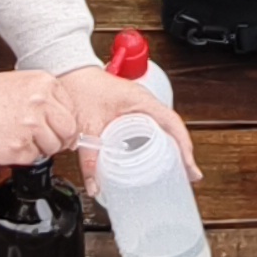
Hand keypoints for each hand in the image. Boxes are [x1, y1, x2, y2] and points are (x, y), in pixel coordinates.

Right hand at [0, 68, 80, 165]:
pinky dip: (22, 155)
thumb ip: (44, 99)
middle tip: (46, 139)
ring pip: (52, 147)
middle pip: (69, 131)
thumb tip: (62, 120)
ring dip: (40, 147)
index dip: (64, 122)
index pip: (71, 109)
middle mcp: (41, 104)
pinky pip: (32, 159)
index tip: (58, 128)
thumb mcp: (20, 84)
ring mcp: (31, 127)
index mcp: (44, 84)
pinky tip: (7, 140)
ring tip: (19, 136)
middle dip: (60, 139)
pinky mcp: (18, 148)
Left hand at [60, 71, 200, 187]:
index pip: (172, 123)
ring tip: (178, 169)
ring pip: (164, 127)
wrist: (68, 70)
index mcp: (141, 100)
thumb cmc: (79, 86)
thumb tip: (95, 185)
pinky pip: (152, 126)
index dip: (184, 147)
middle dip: (182, 151)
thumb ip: (89, 159)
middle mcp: (144, 101)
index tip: (189, 167)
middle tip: (187, 174)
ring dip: (172, 147)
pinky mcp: (130, 109)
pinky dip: (159, 141)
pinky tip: (157, 156)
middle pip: (172, 127)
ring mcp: (139, 104)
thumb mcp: (87, 127)